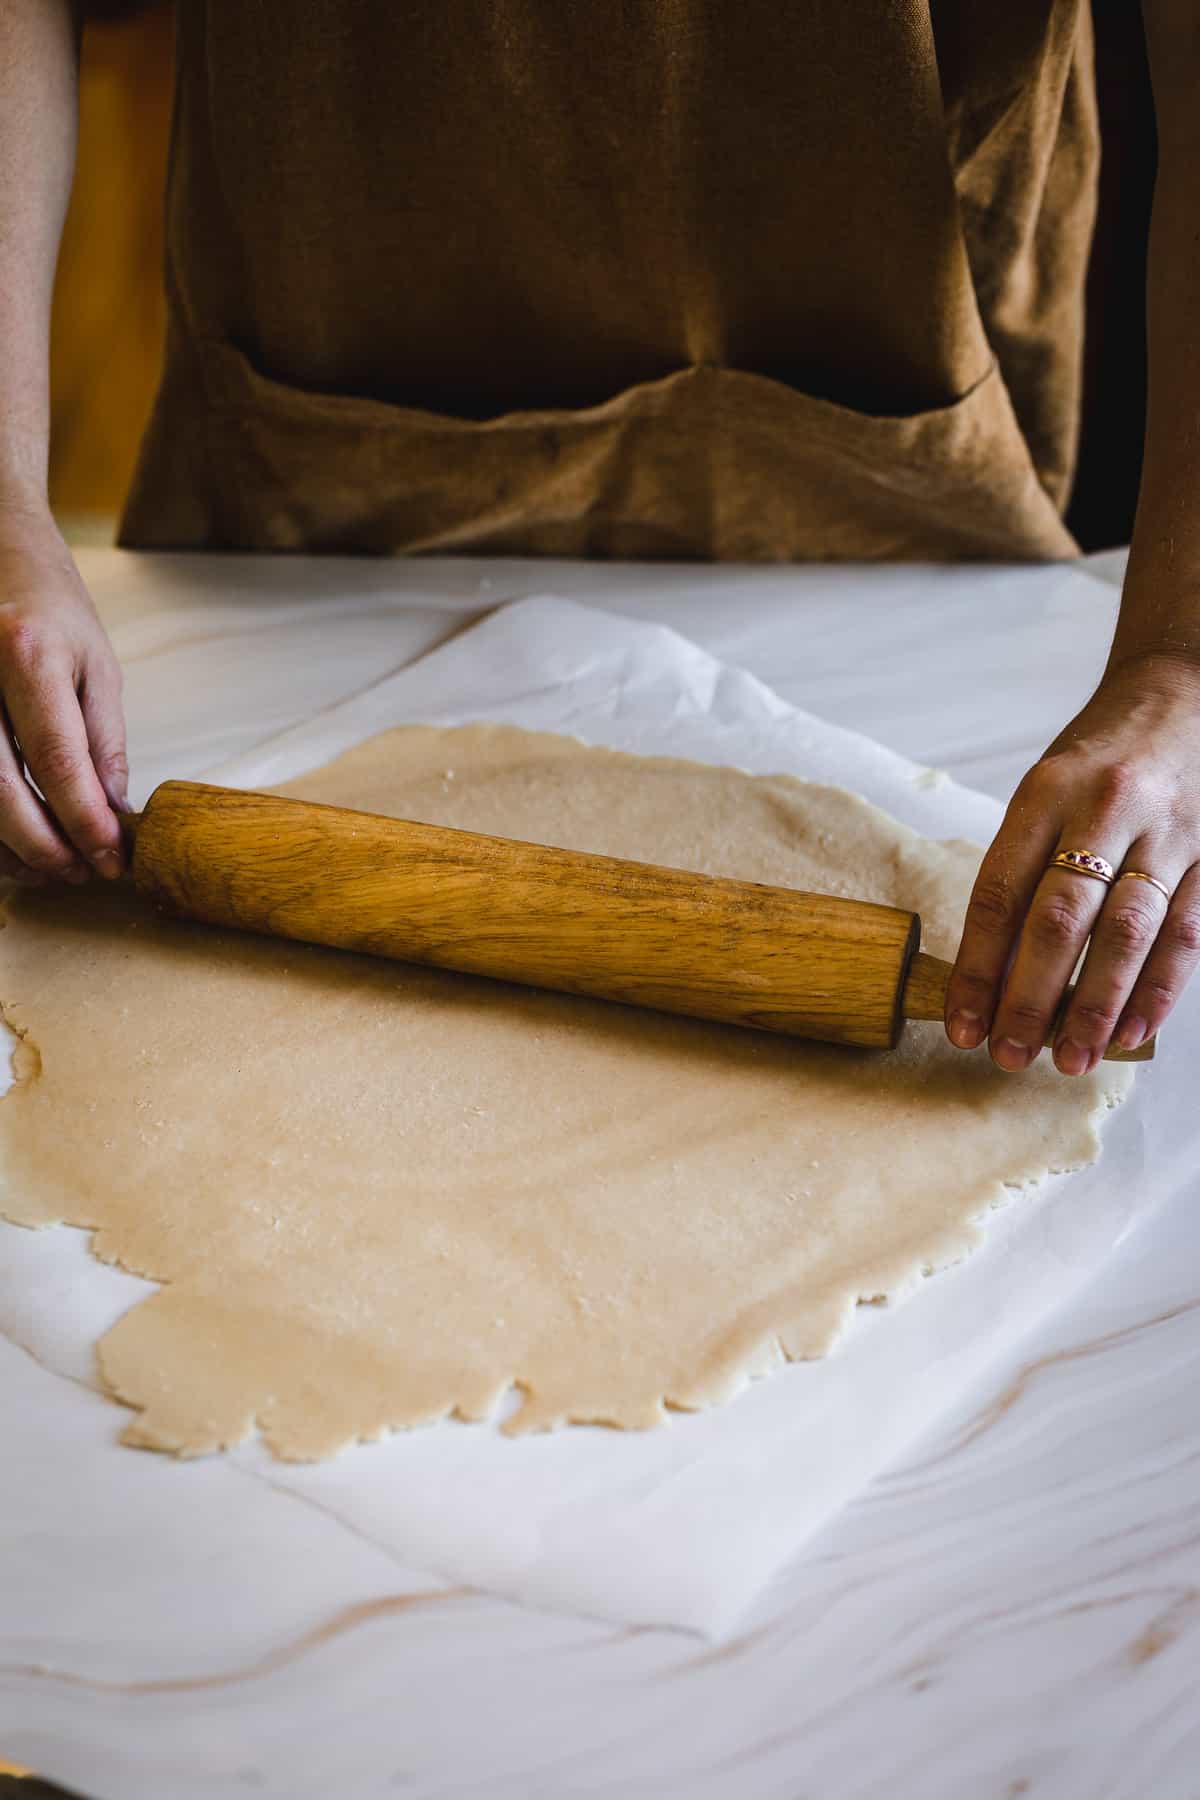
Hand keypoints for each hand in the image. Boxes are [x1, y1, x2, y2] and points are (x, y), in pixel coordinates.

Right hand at [0, 501, 127, 884]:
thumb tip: (113, 812)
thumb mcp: (95, 663)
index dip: (84, 820)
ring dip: (8, 846)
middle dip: (43, 845)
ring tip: (52, 869)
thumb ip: (103, 741)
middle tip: (83, 873)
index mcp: (26, 655)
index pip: (56, 759)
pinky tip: (13, 845)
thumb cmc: (48, 603)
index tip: (112, 857)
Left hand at [945, 653, 1199, 1072]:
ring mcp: (1167, 833)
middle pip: (1059, 919)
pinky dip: (1158, 989)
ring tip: (1070, 1059)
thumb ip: (1024, 868)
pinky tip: (1131, 1032)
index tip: (961, 1024)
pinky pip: (1186, 933)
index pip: (999, 894)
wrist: (1187, 691)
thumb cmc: (1099, 757)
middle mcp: (1105, 809)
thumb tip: (994, 971)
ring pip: (1126, 934)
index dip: (978, 968)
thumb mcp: (1045, 789)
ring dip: (1094, 1006)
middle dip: (1029, 997)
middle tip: (1008, 1055)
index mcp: (1045, 792)